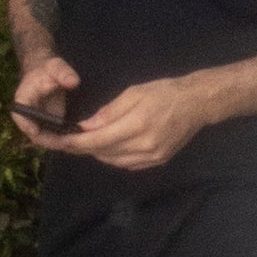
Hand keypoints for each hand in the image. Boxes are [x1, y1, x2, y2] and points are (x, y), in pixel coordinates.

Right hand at [8, 51, 81, 144]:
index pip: (20, 116)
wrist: (48, 73)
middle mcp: (27, 116)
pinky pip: (53, 138)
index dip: (26, 125)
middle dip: (49, 141)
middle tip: (66, 143)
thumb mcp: (56, 66)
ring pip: (44, 140)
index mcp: (23, 100)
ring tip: (75, 145)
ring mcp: (37, 123)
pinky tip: (78, 143)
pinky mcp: (47, 127)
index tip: (36, 131)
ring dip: (58, 144)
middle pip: (34, 134)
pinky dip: (63, 141)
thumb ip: (63, 73)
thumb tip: (73, 82)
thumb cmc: (49, 69)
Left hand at [47, 74, 212, 172]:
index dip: (76, 142)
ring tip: (87, 142)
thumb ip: (109, 112)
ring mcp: (152, 157)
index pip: (98, 140)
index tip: (60, 141)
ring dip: (97, 153)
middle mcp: (144, 146)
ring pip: (113, 161)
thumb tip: (86, 126)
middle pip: (103, 153)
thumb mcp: (134, 93)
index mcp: (137, 125)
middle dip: (83, 148)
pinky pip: (127, 164)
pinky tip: (109, 147)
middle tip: (68, 140)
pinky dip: (113, 157)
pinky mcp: (157, 162)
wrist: (196, 104)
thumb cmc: (165, 92)